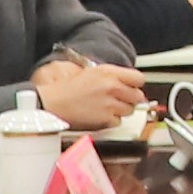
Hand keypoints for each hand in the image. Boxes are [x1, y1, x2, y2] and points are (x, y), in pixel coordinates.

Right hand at [33, 53, 149, 129]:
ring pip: (130, 110)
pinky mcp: (106, 119)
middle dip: (130, 99)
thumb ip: (111, 76)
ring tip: (107, 107)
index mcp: (108, 72)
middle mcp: (112, 87)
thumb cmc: (67, 89)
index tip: (132, 88)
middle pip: (138, 96)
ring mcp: (110, 103)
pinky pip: (118, 122)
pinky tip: (101, 115)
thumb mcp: (91, 72)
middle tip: (120, 100)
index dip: (135, 84)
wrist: (54, 103)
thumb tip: (126, 82)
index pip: (138, 78)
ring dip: (121, 110)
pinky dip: (112, 121)